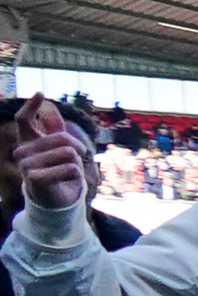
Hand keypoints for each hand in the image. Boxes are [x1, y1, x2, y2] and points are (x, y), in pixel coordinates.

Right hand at [10, 96, 89, 211]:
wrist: (55, 201)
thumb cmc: (58, 172)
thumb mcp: (59, 149)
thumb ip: (54, 129)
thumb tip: (50, 106)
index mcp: (28, 142)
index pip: (23, 119)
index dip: (31, 106)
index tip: (40, 93)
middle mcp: (22, 152)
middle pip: (62, 138)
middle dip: (78, 148)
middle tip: (77, 158)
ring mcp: (25, 166)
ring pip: (68, 153)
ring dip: (77, 162)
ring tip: (68, 172)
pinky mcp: (34, 179)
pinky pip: (71, 168)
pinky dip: (76, 174)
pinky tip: (67, 182)